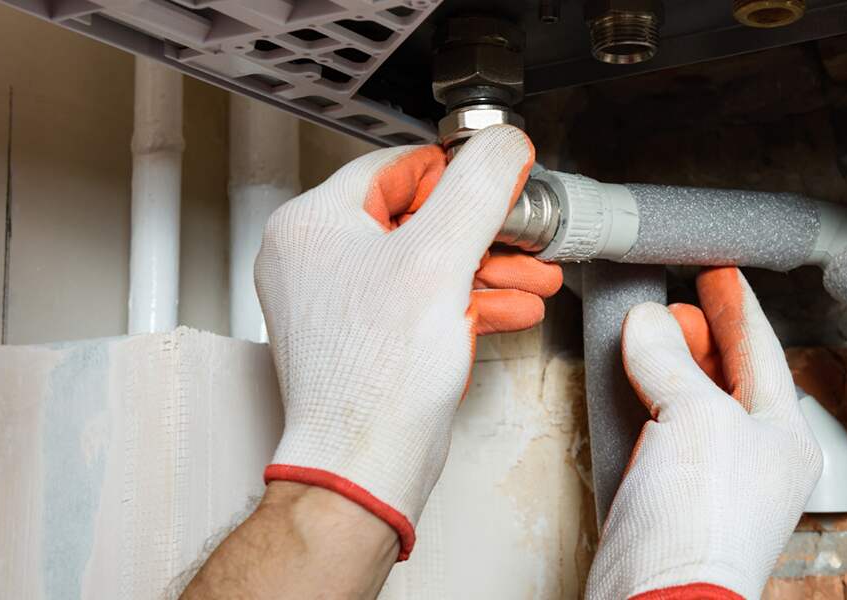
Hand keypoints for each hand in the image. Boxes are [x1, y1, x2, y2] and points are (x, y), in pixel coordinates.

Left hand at [254, 126, 561, 559]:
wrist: (366, 465)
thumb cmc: (378, 378)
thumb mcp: (442, 258)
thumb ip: (478, 189)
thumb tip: (502, 145)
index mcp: (312, 224)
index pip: (397, 167)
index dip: (459, 174)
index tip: (502, 181)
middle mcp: (313, 259)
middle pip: (418, 218)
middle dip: (486, 233)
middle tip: (525, 235)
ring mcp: (335, 302)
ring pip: (425, 263)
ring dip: (486, 269)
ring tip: (534, 275)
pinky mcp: (360, 338)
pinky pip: (418, 301)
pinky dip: (464, 302)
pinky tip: (510, 307)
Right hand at [586, 267, 821, 599]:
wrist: (657, 599)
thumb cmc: (701, 527)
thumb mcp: (695, 418)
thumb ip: (672, 361)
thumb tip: (649, 323)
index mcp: (784, 437)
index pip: (763, 352)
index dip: (738, 307)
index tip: (718, 274)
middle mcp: (752, 458)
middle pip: (728, 375)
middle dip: (703, 333)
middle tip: (679, 297)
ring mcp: (709, 479)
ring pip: (690, 402)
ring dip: (669, 363)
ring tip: (650, 329)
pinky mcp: (666, 498)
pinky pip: (657, 432)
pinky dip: (642, 400)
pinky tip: (626, 382)